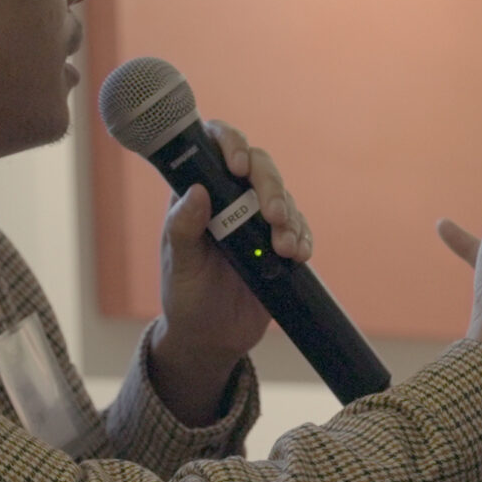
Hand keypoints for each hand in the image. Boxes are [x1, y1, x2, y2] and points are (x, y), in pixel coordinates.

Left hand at [148, 119, 312, 422]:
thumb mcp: (179, 265)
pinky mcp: (279, 242)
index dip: (230, 143)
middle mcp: (230, 199)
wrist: (212, 338)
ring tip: (284, 249)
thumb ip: (183, 229)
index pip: (214, 147)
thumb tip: (196, 191)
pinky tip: (297, 255)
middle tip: (271, 216)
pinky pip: (299, 228)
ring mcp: (257, 220)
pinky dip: (301, 238)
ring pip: (283, 196)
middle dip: (270, 186)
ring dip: (289, 217)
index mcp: (198, 195)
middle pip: (259, 167)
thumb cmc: (186, 298)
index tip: (237, 165)